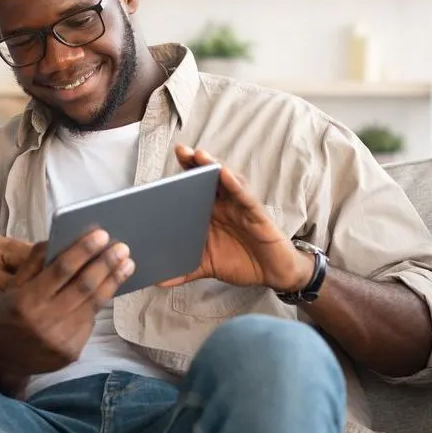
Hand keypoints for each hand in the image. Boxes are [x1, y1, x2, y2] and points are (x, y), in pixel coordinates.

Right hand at [0, 229, 133, 392]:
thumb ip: (34, 263)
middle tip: (122, 248)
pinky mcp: (72, 351)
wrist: (4, 359)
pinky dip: (99, 304)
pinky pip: (89, 322)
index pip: (62, 270)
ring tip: (127, 264)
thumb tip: (57, 239)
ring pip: (93, 305)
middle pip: (84, 287)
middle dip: (106, 264)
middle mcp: (46, 319)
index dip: (83, 251)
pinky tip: (108, 289)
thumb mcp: (13, 287)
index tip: (102, 235)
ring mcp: (61, 338)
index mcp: (28, 299)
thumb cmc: (9, 316)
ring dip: (112, 282)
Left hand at [161, 145, 313, 291]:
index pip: (194, 189)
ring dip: (213, 167)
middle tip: (181, 151)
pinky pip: (244, 197)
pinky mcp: (257, 215)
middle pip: (208, 178)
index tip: (165, 165)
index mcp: (210, 213)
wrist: (273, 275)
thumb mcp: (206, 267)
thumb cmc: (241, 262)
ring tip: (199, 155)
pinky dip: (234, 185)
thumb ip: (184, 272)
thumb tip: (158, 281)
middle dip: (195, 163)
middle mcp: (225, 205)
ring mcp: (241, 207)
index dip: (182, 175)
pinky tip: (225, 175)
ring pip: (227, 181)